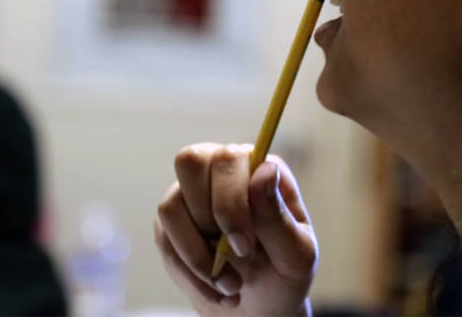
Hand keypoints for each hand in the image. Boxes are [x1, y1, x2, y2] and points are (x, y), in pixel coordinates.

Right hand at [154, 143, 317, 315]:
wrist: (259, 305)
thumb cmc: (283, 272)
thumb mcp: (295, 253)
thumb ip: (279, 216)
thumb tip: (265, 171)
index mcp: (257, 168)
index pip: (228, 159)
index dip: (230, 201)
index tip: (244, 247)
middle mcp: (220, 171)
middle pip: (189, 162)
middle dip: (208, 221)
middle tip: (235, 258)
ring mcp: (190, 195)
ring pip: (170, 208)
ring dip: (198, 257)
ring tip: (231, 285)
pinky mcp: (171, 225)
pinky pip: (165, 242)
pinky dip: (191, 275)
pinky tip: (217, 290)